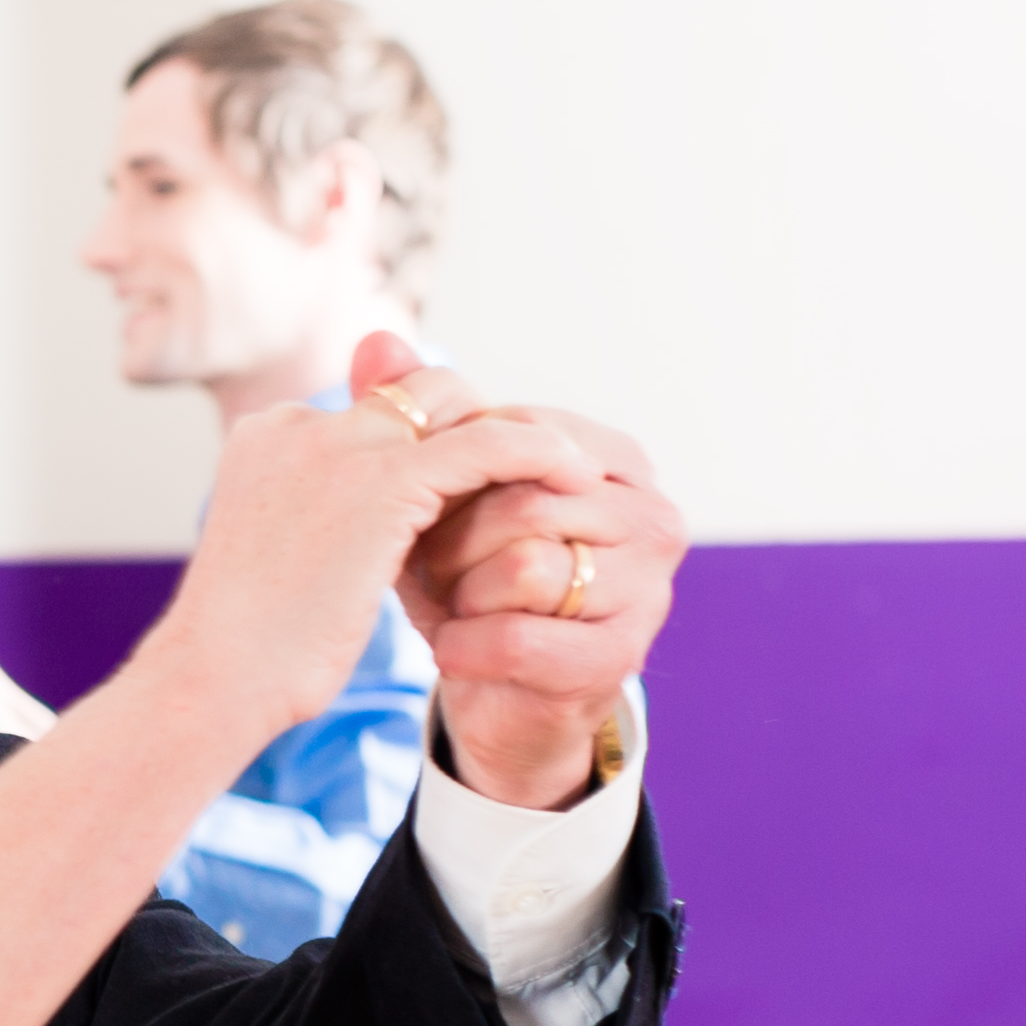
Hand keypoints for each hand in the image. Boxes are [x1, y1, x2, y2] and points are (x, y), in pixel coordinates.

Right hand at [159, 331, 608, 756]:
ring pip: (454, 406)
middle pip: (415, 393)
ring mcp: (337, 447)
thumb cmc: (246, 646)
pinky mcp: (384, 482)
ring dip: (512, 430)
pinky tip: (574, 477)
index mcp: (267, 437)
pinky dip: (539, 453)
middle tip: (523, 470)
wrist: (216, 678)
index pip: (372, 411)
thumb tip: (360, 537)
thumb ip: (324, 518)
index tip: (471, 476)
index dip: (427, 437)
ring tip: (563, 468)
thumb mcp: (281, 561)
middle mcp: (299, 425)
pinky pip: (489, 445)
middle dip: (471, 422)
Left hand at [402, 406, 678, 809]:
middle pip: (522, 498)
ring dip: (460, 593)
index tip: (423, 502)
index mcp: (618, 460)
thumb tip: (373, 338)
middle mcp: (652, 515)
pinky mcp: (619, 656)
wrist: (492, 687)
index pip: (522, 436)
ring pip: (522, 565)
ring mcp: (648, 588)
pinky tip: (452, 647)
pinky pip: (517, 635)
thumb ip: (413, 414)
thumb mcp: (437, 492)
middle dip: (452, 537)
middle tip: (427, 565)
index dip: (454, 474)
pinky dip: (464, 644)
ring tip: (449, 604)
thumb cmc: (468, 576)